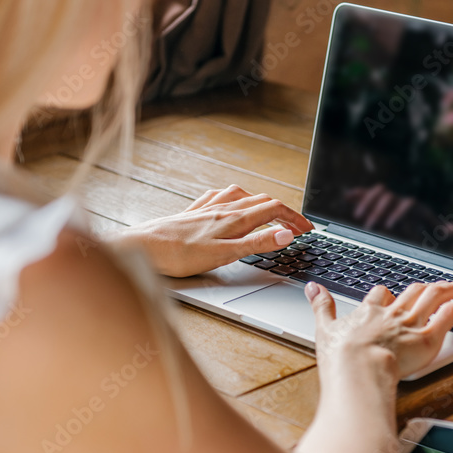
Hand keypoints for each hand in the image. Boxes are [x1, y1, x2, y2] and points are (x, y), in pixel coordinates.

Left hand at [113, 185, 314, 277]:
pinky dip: (237, 199)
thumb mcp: (225, 254)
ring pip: (245, 197)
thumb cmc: (180, 255)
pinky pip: (222, 197)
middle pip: (264, 201)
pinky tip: (232, 203)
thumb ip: (258, 243)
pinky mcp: (195, 210)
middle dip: (285, 212)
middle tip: (296, 227)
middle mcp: (224, 207)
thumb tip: (286, 234)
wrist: (144, 247)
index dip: (295, 219)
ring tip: (272, 214)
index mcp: (235, 218)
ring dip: (264, 203)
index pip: (276, 210)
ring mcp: (209, 206)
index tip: (308, 230)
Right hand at [306, 279, 452, 378]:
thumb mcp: (324, 328)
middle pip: (412, 292)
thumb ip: (321, 306)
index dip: (387, 295)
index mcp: (369, 312)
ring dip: (451, 288)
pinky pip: (449, 314)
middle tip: (437, 285)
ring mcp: (411, 324)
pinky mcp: (428, 337)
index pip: (381, 296)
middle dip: (426, 287)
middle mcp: (393, 314)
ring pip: (434, 297)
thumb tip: (313, 287)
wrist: (358, 371)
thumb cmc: (341, 359)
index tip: (392, 295)